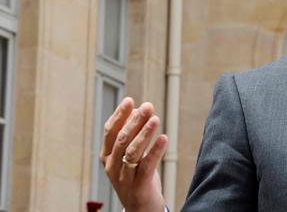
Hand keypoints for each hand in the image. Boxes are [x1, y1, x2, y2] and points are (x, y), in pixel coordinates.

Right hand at [100, 97, 168, 211]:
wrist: (140, 209)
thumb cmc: (136, 177)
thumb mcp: (130, 155)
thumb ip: (131, 134)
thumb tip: (138, 109)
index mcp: (107, 156)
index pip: (110, 132)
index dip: (119, 115)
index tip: (130, 100)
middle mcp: (112, 166)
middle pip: (122, 139)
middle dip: (135, 121)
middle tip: (148, 107)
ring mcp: (124, 178)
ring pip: (132, 152)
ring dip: (144, 134)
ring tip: (156, 119)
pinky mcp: (139, 187)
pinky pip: (147, 166)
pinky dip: (155, 151)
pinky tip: (164, 139)